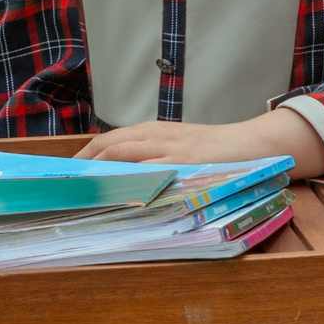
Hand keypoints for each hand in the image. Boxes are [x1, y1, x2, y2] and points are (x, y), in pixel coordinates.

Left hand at [75, 106, 323, 182]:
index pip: (112, 139)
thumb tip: (121, 176)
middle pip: (111, 144)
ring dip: (100, 169)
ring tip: (82, 186)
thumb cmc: (215, 150)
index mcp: (155, 131)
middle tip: (69, 182)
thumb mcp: (179, 146)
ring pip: (125, 153)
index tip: (70, 171)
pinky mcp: (186, 163)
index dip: (88, 154)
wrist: (254, 144)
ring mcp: (172, 149)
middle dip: (86, 162)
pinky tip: (117, 192)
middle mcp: (159, 136)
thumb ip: (153, 156)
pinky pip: (152, 171)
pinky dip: (131, 180)